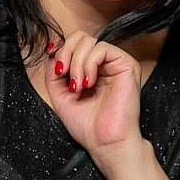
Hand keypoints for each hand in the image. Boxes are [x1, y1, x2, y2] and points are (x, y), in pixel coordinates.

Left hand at [44, 31, 145, 170]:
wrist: (106, 143)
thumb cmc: (88, 126)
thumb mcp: (60, 95)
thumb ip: (54, 72)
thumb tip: (52, 50)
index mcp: (91, 70)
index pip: (74, 44)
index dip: (60, 50)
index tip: (56, 68)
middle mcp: (104, 64)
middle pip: (80, 37)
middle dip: (65, 53)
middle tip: (63, 74)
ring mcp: (115, 63)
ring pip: (88, 41)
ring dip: (76, 63)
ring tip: (78, 86)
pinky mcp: (126, 64)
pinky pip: (101, 48)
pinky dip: (88, 64)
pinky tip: (89, 83)